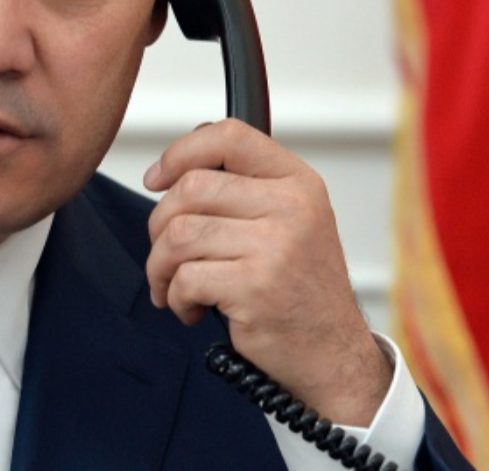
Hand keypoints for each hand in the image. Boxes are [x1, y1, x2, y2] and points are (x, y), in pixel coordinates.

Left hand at [143, 119, 392, 425]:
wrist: (331, 352)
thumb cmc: (299, 287)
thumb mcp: (290, 220)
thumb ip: (245, 185)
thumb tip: (180, 161)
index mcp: (298, 182)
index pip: (229, 136)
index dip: (181, 152)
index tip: (157, 178)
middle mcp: (292, 207)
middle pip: (190, 188)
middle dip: (160, 224)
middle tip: (166, 253)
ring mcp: (275, 247)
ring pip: (179, 234)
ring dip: (160, 265)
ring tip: (173, 285)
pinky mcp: (255, 288)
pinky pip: (185, 278)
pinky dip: (175, 296)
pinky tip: (190, 307)